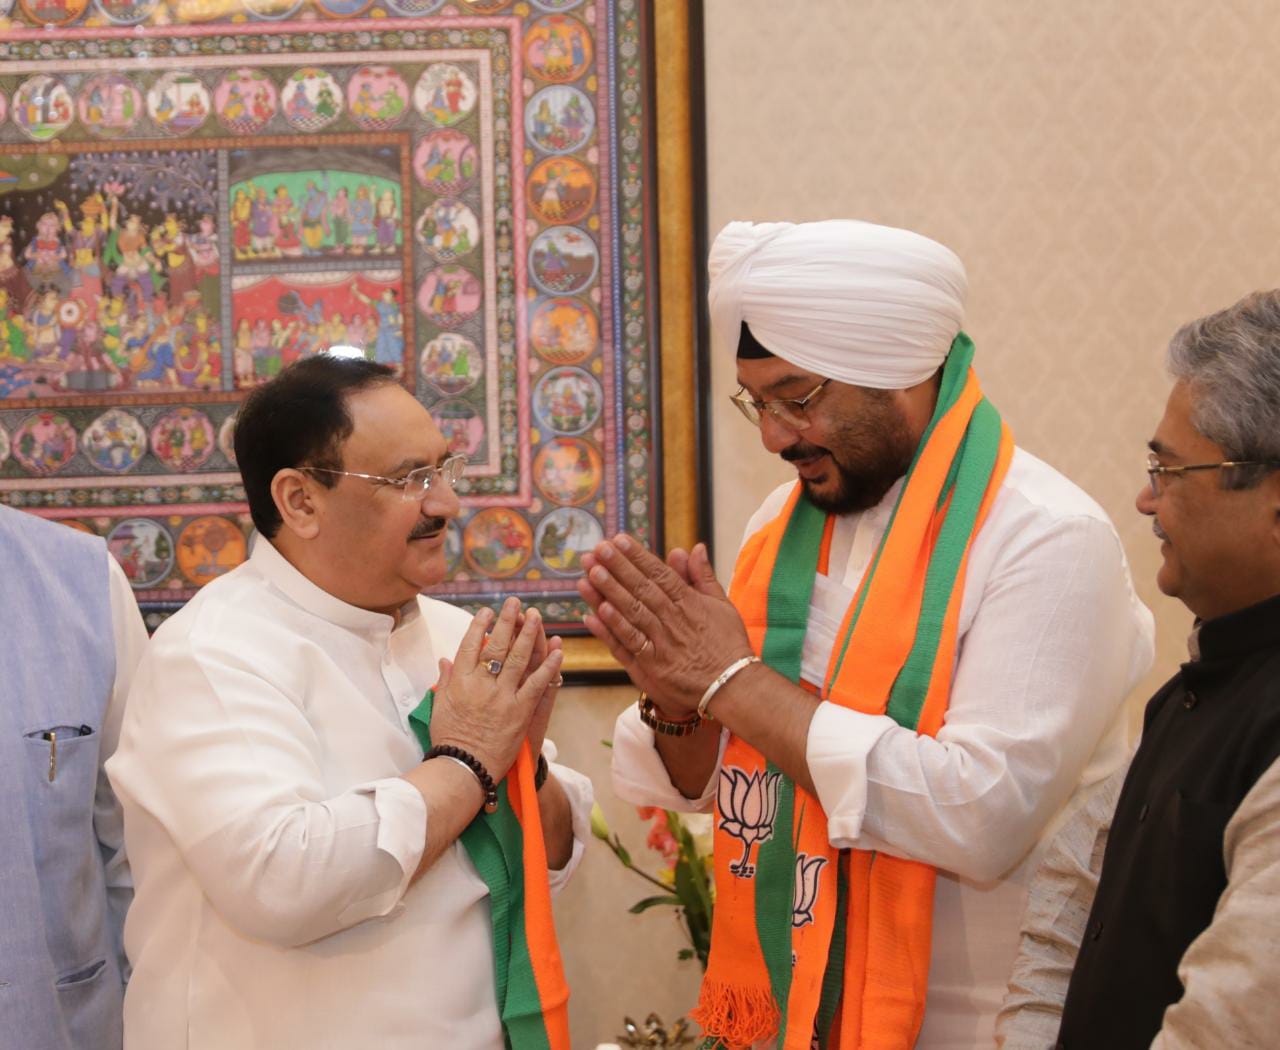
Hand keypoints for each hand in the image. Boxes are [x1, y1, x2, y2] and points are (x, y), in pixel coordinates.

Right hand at [430, 597, 563, 777]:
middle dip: (506, 621)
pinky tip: (558, 649)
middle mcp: (481, 684)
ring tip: (535, 615)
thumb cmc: (449, 739)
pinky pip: (538, 683)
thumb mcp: (440, 707)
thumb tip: (445, 659)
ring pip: (517, 658)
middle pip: (495, 645)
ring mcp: (502, 696)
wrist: (464, 768)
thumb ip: (445, 681)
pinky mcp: (520, 710)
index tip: (487, 611)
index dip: (479, 626)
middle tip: (515, 602)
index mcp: (460, 682)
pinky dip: (549, 666)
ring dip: (528, 634)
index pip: (470, 646)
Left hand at [576, 534, 753, 714]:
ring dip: (609, 592)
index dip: (637, 556)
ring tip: (591, 573)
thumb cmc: (728, 645)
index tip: (619, 540)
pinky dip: (612, 629)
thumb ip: (703, 576)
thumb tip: (694, 547)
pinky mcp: (653, 666)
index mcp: (689, 602)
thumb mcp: (722, 605)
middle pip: (641, 589)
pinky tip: (596, 613)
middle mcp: (673, 619)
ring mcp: (661, 643)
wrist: (733, 686)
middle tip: (597, 549)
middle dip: (618, 567)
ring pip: (632, 612)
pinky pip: (629, 644)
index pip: (659, 574)